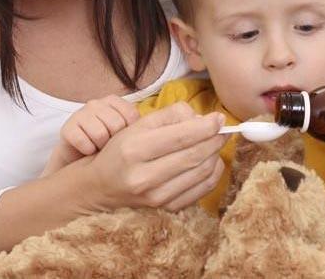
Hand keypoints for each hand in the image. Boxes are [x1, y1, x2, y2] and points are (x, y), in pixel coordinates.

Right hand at [40, 95, 139, 176]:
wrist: (78, 160)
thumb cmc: (108, 148)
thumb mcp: (126, 135)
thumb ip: (141, 128)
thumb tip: (161, 131)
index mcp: (114, 101)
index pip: (131, 115)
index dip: (130, 134)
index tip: (125, 141)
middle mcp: (96, 103)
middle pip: (116, 124)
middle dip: (116, 142)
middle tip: (111, 147)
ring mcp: (80, 113)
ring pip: (100, 133)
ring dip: (101, 147)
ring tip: (100, 150)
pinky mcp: (67, 127)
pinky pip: (83, 140)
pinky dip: (88, 150)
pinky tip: (88, 151)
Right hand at [74, 102, 226, 212]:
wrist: (101, 186)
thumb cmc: (120, 150)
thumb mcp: (136, 126)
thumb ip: (169, 115)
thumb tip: (201, 118)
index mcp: (134, 149)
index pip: (180, 136)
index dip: (205, 126)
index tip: (218, 118)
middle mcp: (144, 176)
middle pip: (193, 155)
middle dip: (214, 139)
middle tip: (222, 129)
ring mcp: (156, 196)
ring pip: (201, 172)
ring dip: (214, 154)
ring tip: (213, 142)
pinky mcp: (166, 208)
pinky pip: (202, 189)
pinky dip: (212, 172)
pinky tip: (210, 160)